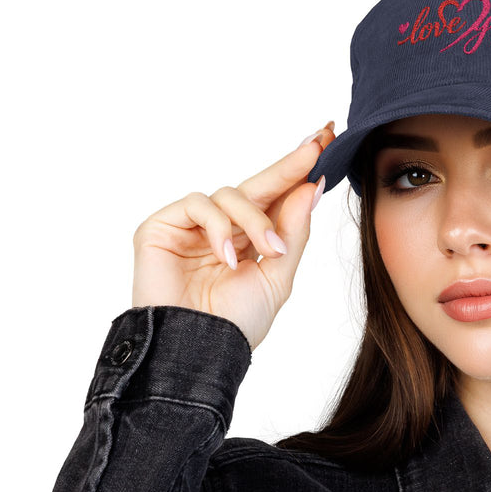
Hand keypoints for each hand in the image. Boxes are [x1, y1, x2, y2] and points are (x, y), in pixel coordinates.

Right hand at [131, 123, 333, 350]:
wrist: (200, 350)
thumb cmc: (236, 322)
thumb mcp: (278, 276)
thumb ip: (293, 231)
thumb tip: (312, 186)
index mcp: (251, 239)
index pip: (277, 198)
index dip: (299, 172)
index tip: (328, 141)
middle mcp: (223, 227)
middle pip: (258, 185)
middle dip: (289, 166)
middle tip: (317, 146)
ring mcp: (191, 226)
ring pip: (231, 195)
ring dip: (256, 221)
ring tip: (268, 252)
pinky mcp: (162, 226)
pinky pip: (199, 204)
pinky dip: (219, 228)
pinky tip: (227, 257)